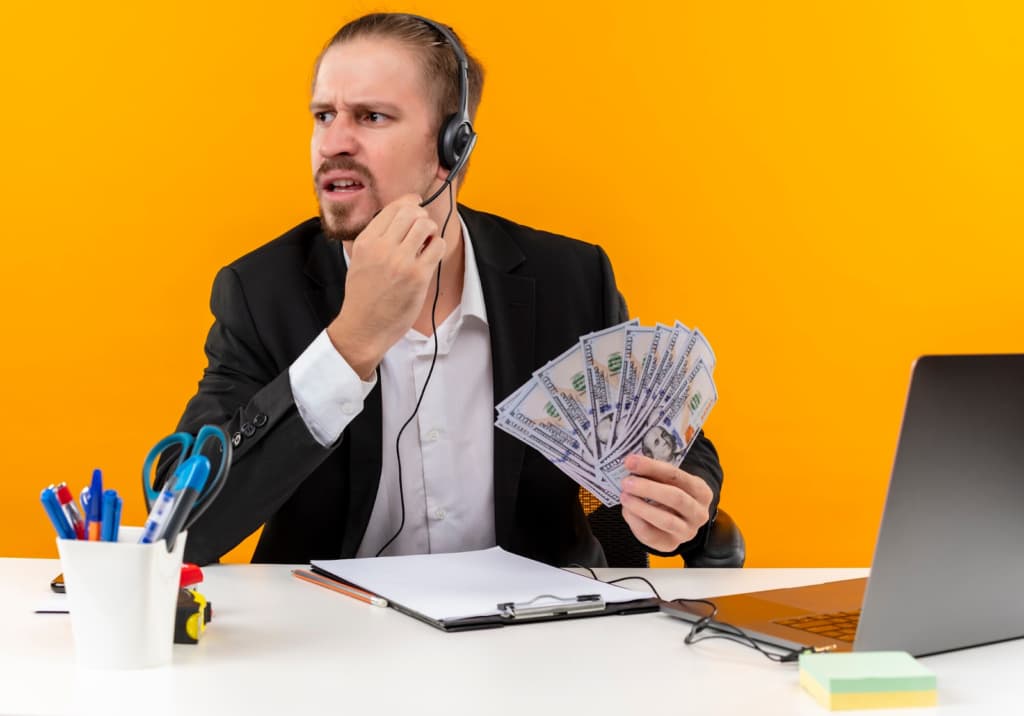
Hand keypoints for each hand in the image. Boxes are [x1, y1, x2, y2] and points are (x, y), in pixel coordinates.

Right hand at [326, 195, 444, 377]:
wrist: (363, 327)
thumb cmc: (362, 296)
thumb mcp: (358, 260)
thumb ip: (375, 238)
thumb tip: (398, 215)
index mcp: (365, 242)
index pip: (393, 208)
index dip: (410, 203)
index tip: (417, 205)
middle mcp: (382, 248)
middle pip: (411, 212)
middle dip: (421, 217)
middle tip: (422, 230)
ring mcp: (401, 261)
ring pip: (426, 225)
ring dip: (431, 232)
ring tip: (426, 244)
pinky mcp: (418, 276)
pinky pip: (438, 246)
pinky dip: (438, 247)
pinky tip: (430, 258)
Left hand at [619, 454, 712, 552]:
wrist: (678, 520)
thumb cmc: (670, 494)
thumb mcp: (669, 482)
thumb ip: (654, 473)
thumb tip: (631, 463)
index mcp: (701, 491)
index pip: (677, 476)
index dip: (652, 467)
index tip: (631, 461)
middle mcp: (698, 513)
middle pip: (676, 498)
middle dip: (648, 488)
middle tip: (626, 482)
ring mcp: (687, 531)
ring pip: (666, 520)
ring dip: (641, 507)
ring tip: (624, 496)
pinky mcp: (670, 544)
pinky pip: (651, 534)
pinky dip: (635, 521)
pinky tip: (627, 510)